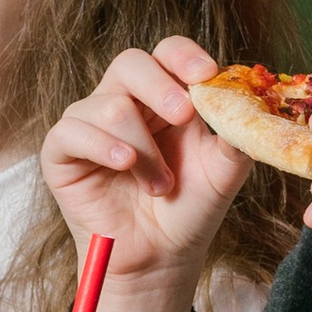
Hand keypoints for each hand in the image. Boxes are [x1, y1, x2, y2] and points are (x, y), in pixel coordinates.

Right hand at [40, 39, 247, 311]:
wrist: (160, 258)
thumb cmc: (189, 210)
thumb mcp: (223, 170)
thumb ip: (236, 134)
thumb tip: (249, 102)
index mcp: (164, 96)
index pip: (167, 53)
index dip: (184, 55)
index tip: (207, 74)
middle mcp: (124, 101)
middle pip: (130, 63)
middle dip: (159, 86)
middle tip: (184, 115)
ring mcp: (89, 123)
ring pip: (110, 105)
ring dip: (142, 147)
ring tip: (159, 186)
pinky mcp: (62, 151)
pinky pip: (72, 130)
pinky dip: (102, 145)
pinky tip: (123, 163)